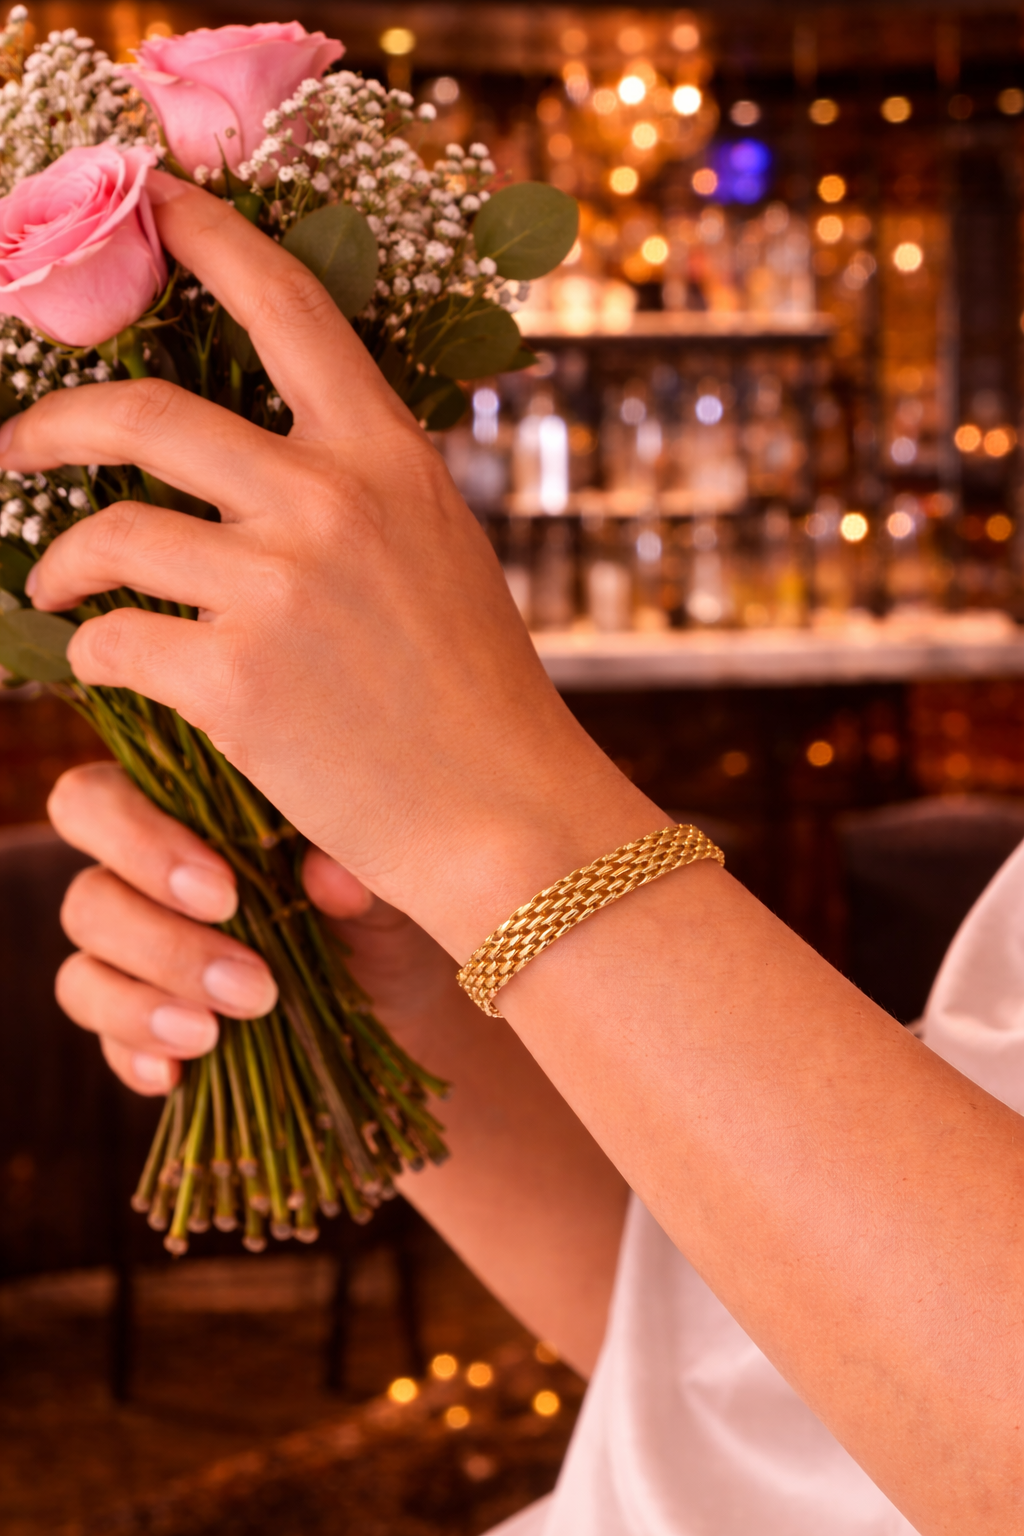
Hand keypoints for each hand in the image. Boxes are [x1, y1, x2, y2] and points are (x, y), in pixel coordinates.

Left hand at [14, 176, 656, 963]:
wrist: (507, 816)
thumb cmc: (478, 695)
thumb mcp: (440, 554)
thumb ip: (360, 490)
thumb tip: (259, 460)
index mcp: (390, 456)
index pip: (289, 308)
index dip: (212, 238)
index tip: (155, 203)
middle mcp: (331, 497)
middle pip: (144, 414)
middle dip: (54, 426)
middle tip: (16, 448)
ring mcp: (280, 584)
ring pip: (112, 535)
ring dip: (64, 564)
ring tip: (60, 588)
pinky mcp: (234, 676)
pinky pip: (115, 640)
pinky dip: (95, 652)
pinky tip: (109, 666)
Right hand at [50, 760, 458, 1094]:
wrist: (395, 995)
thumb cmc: (371, 905)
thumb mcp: (378, 879)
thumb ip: (351, 861)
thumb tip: (326, 876)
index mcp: (177, 816)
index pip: (95, 801)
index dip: (139, 844)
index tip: (224, 893)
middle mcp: (135, 881)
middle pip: (84, 897)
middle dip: (160, 943)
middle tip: (250, 980)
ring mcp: (128, 959)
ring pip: (81, 974)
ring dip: (147, 1006)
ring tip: (219, 1032)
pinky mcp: (137, 1029)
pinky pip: (105, 1043)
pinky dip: (136, 1056)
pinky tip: (178, 1075)